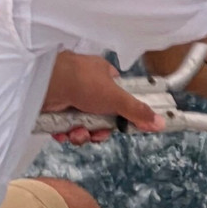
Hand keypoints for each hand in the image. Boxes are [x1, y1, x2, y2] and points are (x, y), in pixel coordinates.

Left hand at [43, 51, 163, 145]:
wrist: (45, 83)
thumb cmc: (83, 82)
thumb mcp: (117, 98)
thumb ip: (138, 112)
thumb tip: (161, 122)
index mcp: (102, 74)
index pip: (116, 96)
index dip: (118, 114)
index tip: (118, 126)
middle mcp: (84, 83)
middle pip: (99, 115)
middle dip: (97, 130)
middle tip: (95, 134)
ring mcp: (67, 95)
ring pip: (81, 123)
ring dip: (81, 133)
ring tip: (76, 133)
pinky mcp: (51, 107)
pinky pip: (63, 126)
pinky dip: (65, 132)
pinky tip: (63, 132)